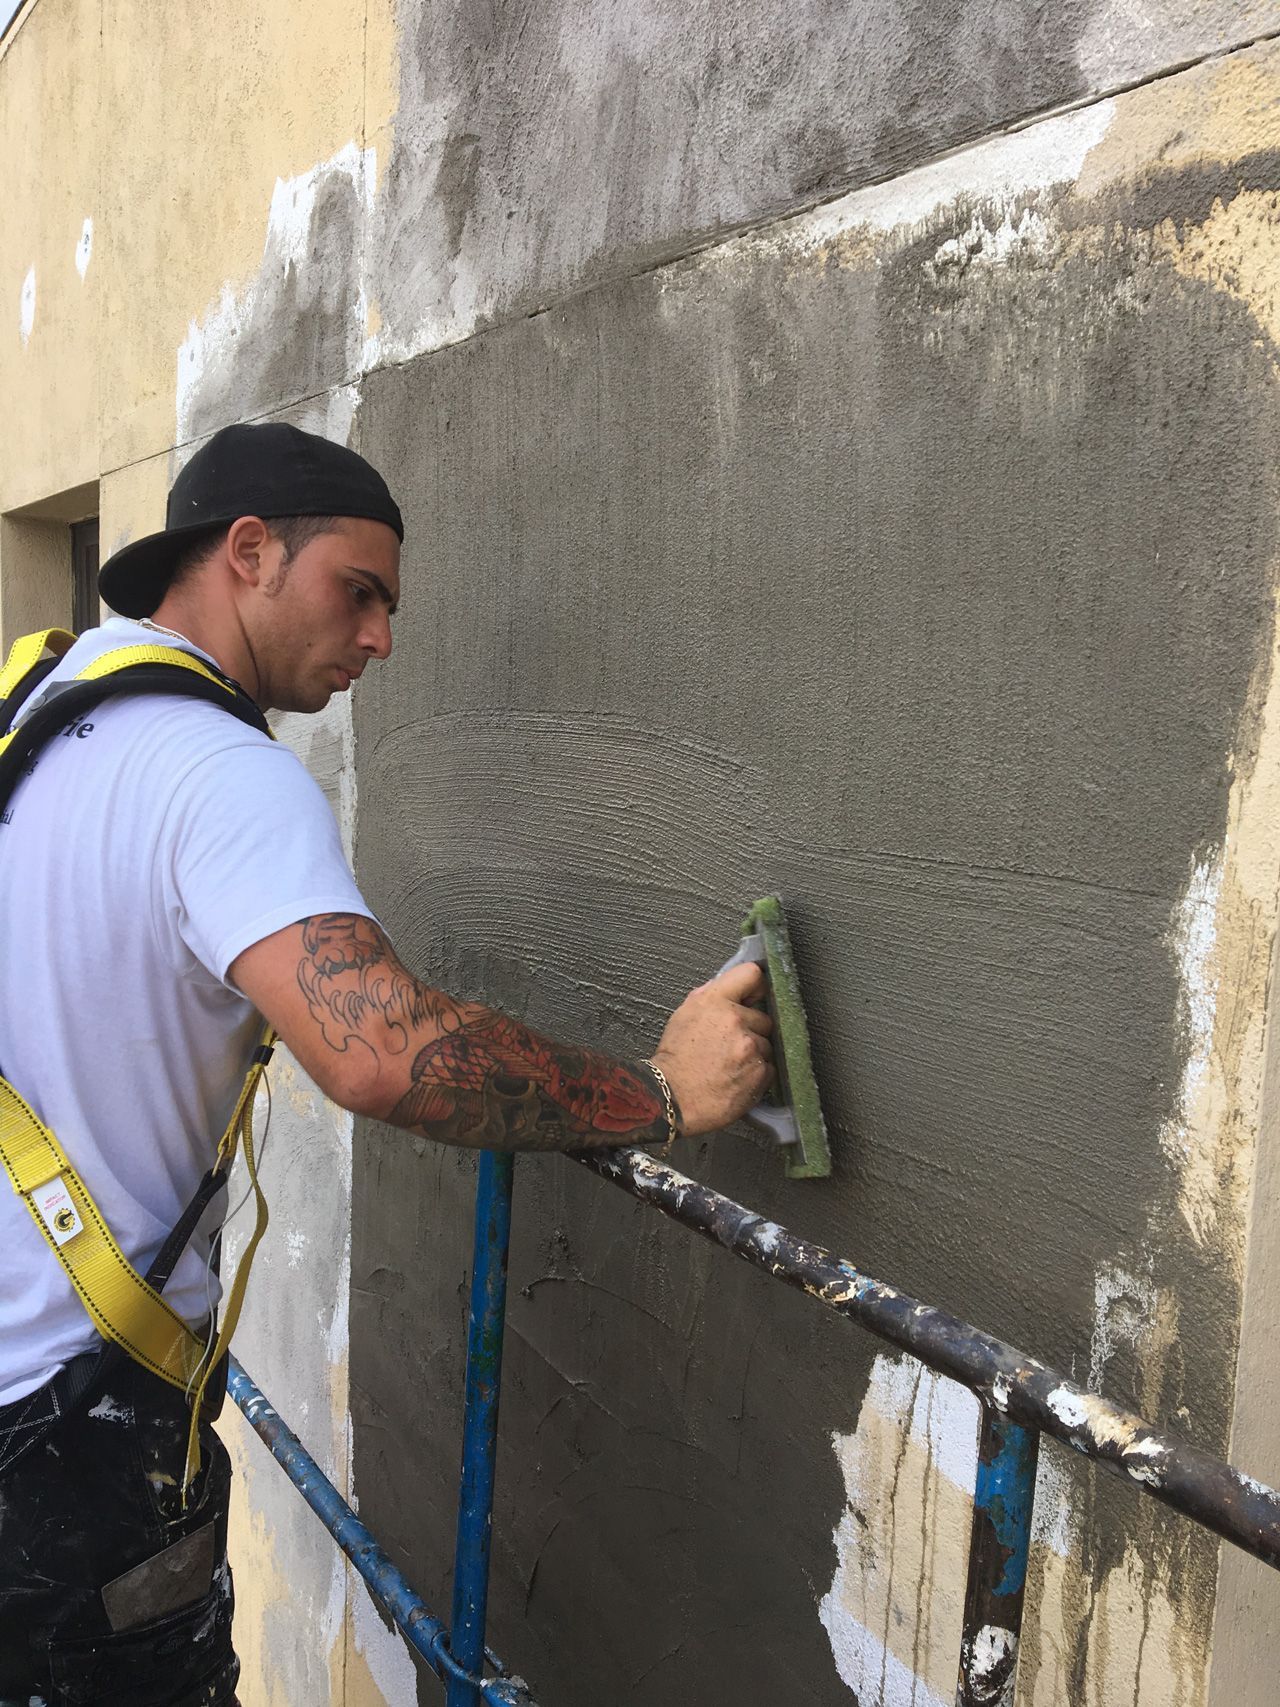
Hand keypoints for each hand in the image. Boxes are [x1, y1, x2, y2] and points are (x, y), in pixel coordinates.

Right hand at [650, 962, 773, 1136]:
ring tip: (730, 1065)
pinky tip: (737, 1078)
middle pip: (764, 1016)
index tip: (755, 996)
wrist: (671, 1098)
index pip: (751, 974)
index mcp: (715, 1002)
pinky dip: (757, 1074)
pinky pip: (769, 1068)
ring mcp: (750, 1047)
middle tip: (730, 1045)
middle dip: (752, 1029)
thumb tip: (729, 987)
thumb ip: (709, 997)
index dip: (755, 986)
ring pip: (767, 1044)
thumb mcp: (684, 1016)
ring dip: (754, 1054)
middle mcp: (735, 1020)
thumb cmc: (674, 1060)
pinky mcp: (760, 1072)